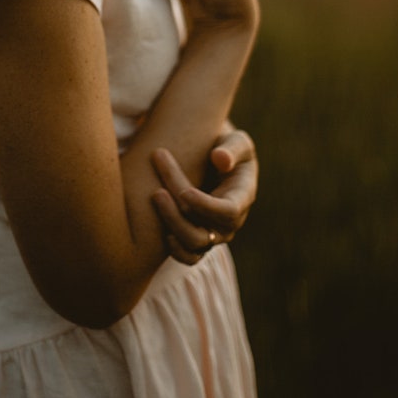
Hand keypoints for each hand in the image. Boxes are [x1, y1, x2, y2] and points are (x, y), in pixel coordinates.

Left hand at [150, 130, 258, 265]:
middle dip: (178, 215)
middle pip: (204, 233)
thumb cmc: (226, 146)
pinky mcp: (199, 237)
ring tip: (154, 200)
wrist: (215, 158)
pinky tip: (160, 229)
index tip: (184, 192)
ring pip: (193, 246)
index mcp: (242, 197)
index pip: (228, 212)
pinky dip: (174, 248)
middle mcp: (230, 222)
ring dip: (171, 227)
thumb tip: (220, 159)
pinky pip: (188, 256)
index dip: (206, 206)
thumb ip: (231, 148)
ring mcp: (214, 233)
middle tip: (157, 191)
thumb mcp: (236, 141)